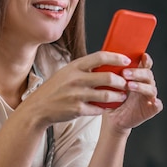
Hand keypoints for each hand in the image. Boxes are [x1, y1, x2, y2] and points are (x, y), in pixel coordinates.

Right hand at [15, 51, 130, 126]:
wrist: (38, 107)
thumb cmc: (55, 88)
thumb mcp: (67, 72)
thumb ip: (84, 68)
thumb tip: (107, 63)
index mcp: (75, 66)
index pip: (100, 57)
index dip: (116, 58)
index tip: (127, 61)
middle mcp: (76, 79)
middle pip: (107, 77)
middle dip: (121, 81)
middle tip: (126, 83)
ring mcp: (76, 95)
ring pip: (106, 95)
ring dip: (118, 96)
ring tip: (122, 96)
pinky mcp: (77, 109)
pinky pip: (98, 109)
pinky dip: (106, 108)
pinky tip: (109, 106)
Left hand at [103, 53, 162, 131]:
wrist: (112, 119)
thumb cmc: (111, 100)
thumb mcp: (108, 85)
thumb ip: (110, 74)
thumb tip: (103, 60)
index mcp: (137, 77)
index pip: (145, 65)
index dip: (146, 60)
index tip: (142, 55)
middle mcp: (145, 85)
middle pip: (148, 74)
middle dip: (137, 73)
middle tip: (124, 73)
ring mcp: (148, 97)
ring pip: (151, 88)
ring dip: (141, 86)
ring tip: (129, 86)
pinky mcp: (150, 109)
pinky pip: (158, 105)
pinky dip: (157, 103)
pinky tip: (153, 102)